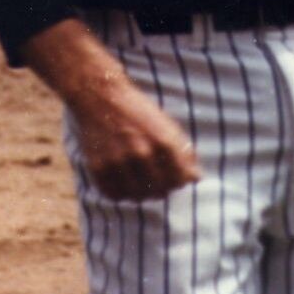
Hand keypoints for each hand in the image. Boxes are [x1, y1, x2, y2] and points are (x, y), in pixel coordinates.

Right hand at [21, 17, 200, 200]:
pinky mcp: (98, 167)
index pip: (179, 180)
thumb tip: (196, 179)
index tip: (174, 179)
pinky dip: (120, 194)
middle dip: (162, 190)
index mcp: (163, 141)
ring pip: (137, 197)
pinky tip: (123, 184)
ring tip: (140, 184)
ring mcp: (119, 161)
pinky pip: (113, 195)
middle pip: (159, 191)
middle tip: (157, 183)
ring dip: (141, 195)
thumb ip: (184, 152)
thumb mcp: (167, 125)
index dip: (179, 183)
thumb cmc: (138, 112)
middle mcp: (141, 153)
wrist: (101, 97)